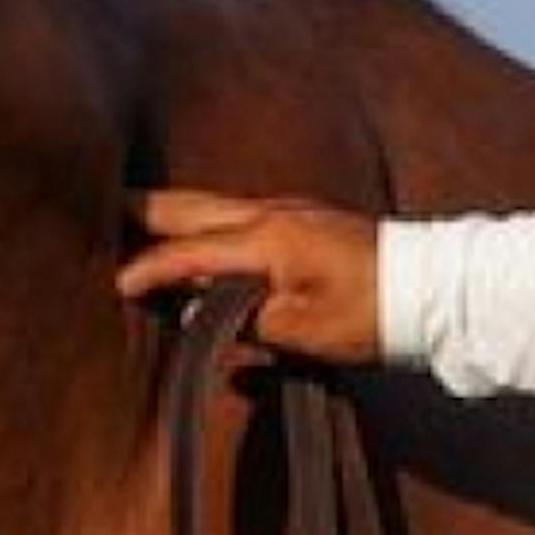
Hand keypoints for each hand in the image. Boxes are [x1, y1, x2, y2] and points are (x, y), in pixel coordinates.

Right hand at [115, 189, 383, 363]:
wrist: (434, 288)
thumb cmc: (372, 313)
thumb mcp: (305, 331)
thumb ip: (246, 321)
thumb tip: (204, 313)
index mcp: (267, 240)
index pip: (190, 253)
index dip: (152, 269)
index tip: (118, 284)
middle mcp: (272, 214)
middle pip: (191, 207)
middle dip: (144, 210)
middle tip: (100, 208)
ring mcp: (290, 210)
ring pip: (212, 203)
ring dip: (172, 210)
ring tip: (134, 213)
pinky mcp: (305, 218)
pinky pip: (236, 211)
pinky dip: (203, 218)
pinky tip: (198, 230)